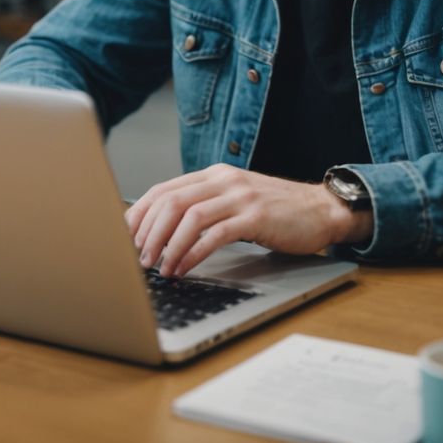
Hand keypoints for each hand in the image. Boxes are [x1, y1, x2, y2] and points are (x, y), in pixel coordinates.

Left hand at [124, 164, 372, 277]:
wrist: (321, 209)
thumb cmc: (275, 211)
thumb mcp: (233, 201)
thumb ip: (203, 208)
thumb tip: (161, 233)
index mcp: (212, 175)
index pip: (163, 189)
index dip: (138, 214)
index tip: (122, 238)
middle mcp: (223, 180)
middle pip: (171, 200)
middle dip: (147, 232)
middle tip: (136, 259)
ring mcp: (240, 196)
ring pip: (189, 215)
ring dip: (167, 244)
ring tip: (157, 268)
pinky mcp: (256, 216)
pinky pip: (215, 234)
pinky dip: (193, 252)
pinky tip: (183, 268)